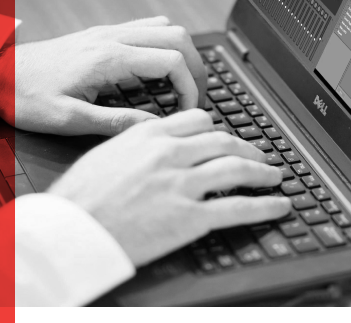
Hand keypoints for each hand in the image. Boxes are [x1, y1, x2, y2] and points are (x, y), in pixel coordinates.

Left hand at [0, 16, 206, 135]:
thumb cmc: (26, 96)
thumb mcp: (68, 119)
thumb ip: (116, 122)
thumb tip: (155, 126)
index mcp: (108, 58)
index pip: (172, 60)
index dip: (191, 88)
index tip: (188, 112)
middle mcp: (112, 38)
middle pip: (178, 37)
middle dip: (196, 69)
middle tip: (195, 99)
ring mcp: (108, 32)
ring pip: (165, 27)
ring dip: (183, 54)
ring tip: (181, 86)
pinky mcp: (101, 35)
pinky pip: (146, 28)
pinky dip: (163, 46)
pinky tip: (156, 71)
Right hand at [48, 109, 291, 266]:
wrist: (72, 229)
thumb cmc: (80, 196)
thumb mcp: (107, 153)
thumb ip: (137, 142)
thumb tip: (154, 138)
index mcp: (149, 135)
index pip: (198, 120)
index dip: (218, 128)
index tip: (225, 135)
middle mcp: (170, 154)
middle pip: (224, 141)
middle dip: (247, 147)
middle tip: (259, 154)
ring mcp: (182, 184)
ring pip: (237, 168)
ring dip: (263, 172)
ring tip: (274, 176)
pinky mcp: (190, 217)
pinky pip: (238, 207)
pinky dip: (265, 205)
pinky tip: (278, 205)